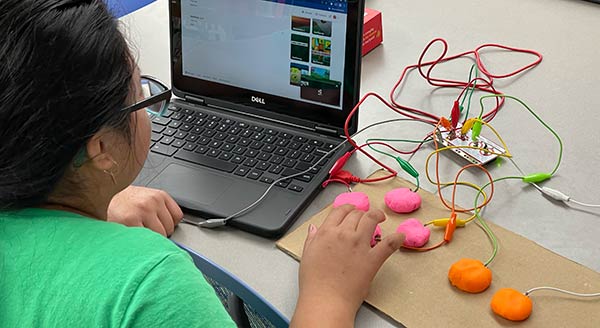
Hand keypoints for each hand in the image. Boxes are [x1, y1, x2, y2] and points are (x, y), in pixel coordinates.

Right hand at [107, 186, 182, 236]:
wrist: (99, 197)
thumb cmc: (122, 201)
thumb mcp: (145, 198)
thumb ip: (159, 209)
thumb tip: (172, 226)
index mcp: (159, 195)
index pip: (177, 216)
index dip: (169, 224)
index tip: (162, 228)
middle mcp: (152, 202)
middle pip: (169, 228)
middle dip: (160, 233)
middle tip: (146, 231)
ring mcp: (142, 211)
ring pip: (160, 236)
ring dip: (150, 239)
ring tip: (139, 234)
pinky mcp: (131, 221)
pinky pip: (146, 239)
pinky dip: (141, 242)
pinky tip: (133, 237)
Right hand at [291, 205, 404, 326]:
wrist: (325, 301)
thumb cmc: (314, 283)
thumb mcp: (306, 256)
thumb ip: (311, 239)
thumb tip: (314, 228)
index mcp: (326, 233)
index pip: (339, 211)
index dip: (347, 208)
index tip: (351, 209)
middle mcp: (343, 234)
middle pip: (356, 213)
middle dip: (361, 212)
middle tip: (365, 215)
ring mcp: (359, 245)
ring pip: (371, 219)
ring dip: (377, 215)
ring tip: (381, 217)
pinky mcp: (372, 259)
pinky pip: (388, 244)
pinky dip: (397, 238)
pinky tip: (401, 236)